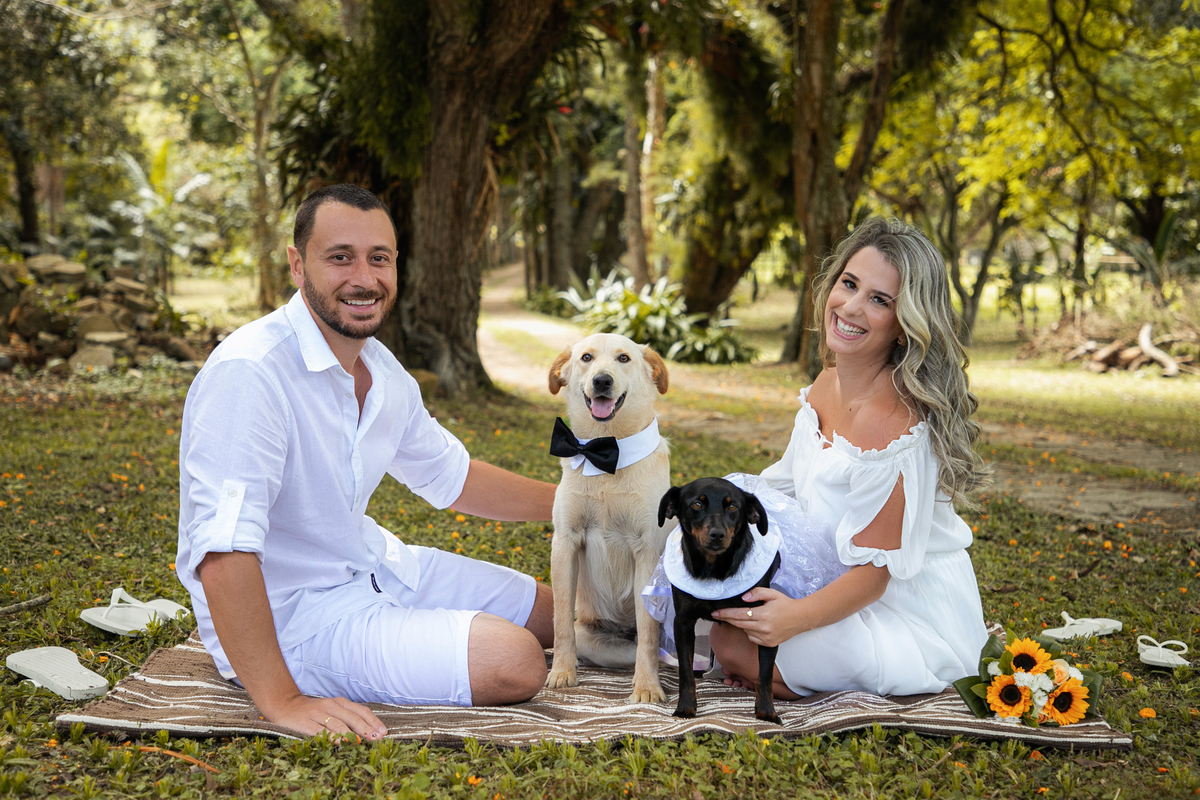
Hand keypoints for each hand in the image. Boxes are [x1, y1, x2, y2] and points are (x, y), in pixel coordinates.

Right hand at [265, 693, 387, 739]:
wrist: (285, 704)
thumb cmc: (313, 711)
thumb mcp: (331, 710)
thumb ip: (346, 718)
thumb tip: (368, 732)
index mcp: (339, 703)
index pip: (361, 710)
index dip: (373, 721)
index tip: (383, 732)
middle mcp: (331, 706)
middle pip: (352, 717)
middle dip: (366, 728)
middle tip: (377, 738)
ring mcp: (318, 714)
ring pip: (338, 724)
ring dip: (351, 733)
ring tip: (362, 742)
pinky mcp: (305, 723)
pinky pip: (320, 731)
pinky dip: (331, 737)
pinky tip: (339, 742)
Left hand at [710, 587, 803, 647]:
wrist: (800, 618)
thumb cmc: (785, 604)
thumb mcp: (771, 593)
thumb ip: (756, 593)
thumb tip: (742, 598)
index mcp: (764, 614)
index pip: (738, 614)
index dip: (725, 614)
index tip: (714, 613)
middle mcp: (764, 628)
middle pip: (738, 624)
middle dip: (727, 619)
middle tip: (718, 615)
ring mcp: (766, 637)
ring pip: (745, 631)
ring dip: (741, 624)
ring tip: (747, 617)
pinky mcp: (768, 644)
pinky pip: (752, 638)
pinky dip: (749, 632)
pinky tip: (755, 625)